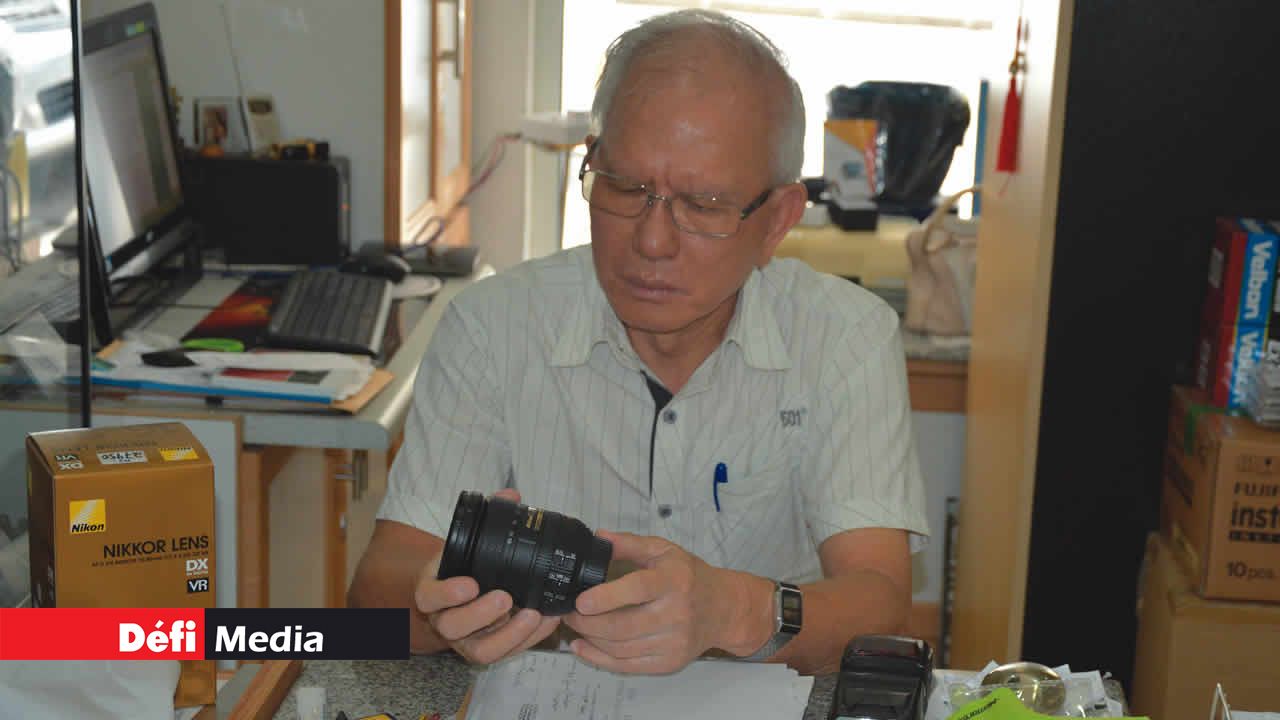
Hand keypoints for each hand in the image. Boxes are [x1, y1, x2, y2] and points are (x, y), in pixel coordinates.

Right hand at [414, 488, 560, 663]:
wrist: (463, 592)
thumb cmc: (465, 567)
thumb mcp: (468, 542)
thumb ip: (488, 516)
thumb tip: (511, 495)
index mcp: (432, 590)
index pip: (428, 596)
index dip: (447, 594)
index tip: (470, 583)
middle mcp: (443, 619)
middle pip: (452, 627)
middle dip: (480, 615)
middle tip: (506, 598)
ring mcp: (464, 640)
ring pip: (479, 650)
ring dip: (508, 635)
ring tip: (533, 614)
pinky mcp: (486, 650)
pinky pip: (504, 654)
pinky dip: (527, 640)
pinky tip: (546, 621)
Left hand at [563, 530, 738, 673]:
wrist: (724, 609)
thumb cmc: (690, 576)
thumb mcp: (664, 550)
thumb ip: (630, 544)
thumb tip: (598, 538)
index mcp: (674, 581)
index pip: (638, 590)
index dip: (607, 597)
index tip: (581, 601)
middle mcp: (676, 614)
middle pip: (623, 626)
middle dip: (587, 623)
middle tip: (568, 613)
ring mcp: (673, 642)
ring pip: (621, 648)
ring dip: (590, 639)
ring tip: (575, 626)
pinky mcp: (669, 662)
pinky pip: (627, 666)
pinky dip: (599, 659)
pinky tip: (583, 647)